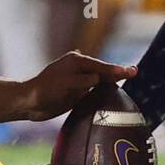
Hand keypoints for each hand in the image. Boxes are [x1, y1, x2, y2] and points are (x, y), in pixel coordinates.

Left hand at [22, 52, 137, 120]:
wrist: (29, 102)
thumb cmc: (44, 90)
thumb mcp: (64, 84)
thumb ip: (81, 81)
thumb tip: (97, 78)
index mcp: (76, 62)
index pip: (101, 66)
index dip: (116, 70)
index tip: (129, 71)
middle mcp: (79, 69)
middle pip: (103, 71)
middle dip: (118, 72)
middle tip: (135, 72)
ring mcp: (79, 80)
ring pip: (100, 80)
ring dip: (113, 80)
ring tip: (129, 78)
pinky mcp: (77, 92)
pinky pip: (95, 90)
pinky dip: (104, 89)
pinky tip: (114, 92)